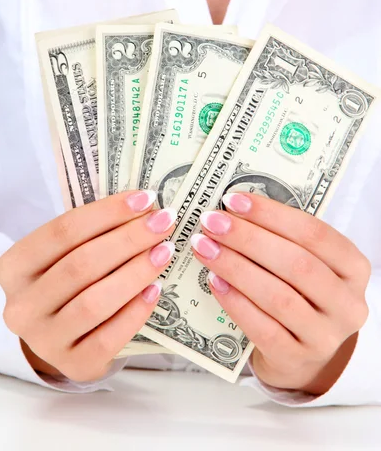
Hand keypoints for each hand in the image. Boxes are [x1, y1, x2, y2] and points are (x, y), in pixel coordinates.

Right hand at [0, 191, 175, 381]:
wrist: (59, 335)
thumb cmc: (67, 283)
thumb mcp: (63, 255)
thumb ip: (92, 232)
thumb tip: (143, 207)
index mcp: (14, 267)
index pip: (62, 231)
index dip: (107, 212)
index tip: (145, 198)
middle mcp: (22, 306)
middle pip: (81, 264)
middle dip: (128, 239)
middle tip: (163, 222)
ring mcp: (44, 340)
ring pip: (94, 301)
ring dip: (135, 272)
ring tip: (164, 251)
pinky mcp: (73, 365)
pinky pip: (108, 338)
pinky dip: (135, 311)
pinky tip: (156, 289)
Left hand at [190, 193, 370, 394]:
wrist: (301, 354)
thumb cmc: (299, 295)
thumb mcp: (304, 264)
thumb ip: (281, 239)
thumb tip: (234, 210)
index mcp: (353, 268)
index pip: (315, 234)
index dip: (272, 214)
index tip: (234, 200)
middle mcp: (348, 303)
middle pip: (296, 263)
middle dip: (248, 238)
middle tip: (212, 222)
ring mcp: (325, 336)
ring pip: (278, 296)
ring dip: (235, 267)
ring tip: (205, 247)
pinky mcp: (297, 359)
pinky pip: (263, 328)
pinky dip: (235, 301)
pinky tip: (213, 281)